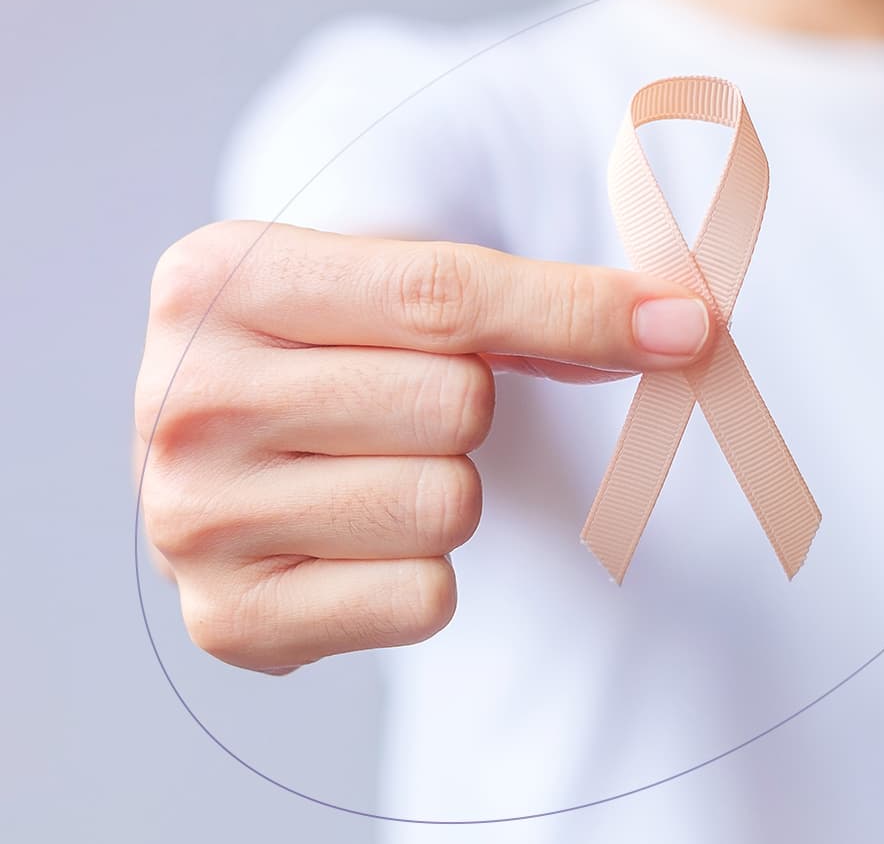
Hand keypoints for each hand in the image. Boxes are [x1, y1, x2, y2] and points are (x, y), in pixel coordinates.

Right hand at [133, 220, 712, 672]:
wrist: (226, 457)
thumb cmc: (328, 357)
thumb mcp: (384, 289)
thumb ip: (519, 300)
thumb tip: (677, 326)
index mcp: (219, 280)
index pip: (443, 294)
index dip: (580, 310)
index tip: (683, 326)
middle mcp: (184, 397)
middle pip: (456, 404)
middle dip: (469, 408)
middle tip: (401, 406)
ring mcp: (194, 518)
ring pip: (448, 504)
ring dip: (446, 491)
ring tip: (371, 472)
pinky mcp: (230, 619)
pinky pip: (425, 597)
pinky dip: (422, 574)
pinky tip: (358, 542)